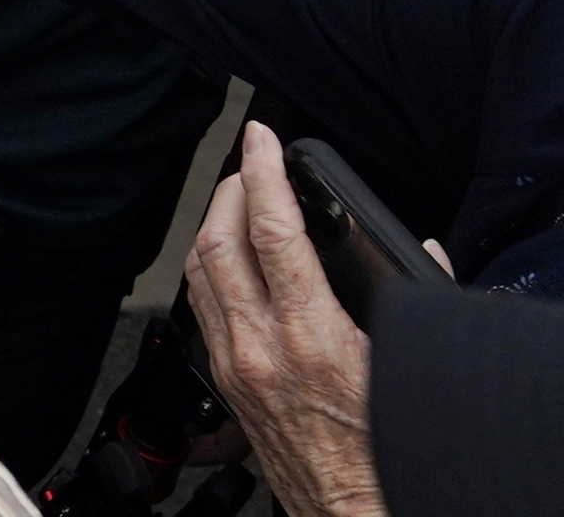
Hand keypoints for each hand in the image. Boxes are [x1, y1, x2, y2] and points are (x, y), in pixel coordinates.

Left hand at [188, 121, 415, 516]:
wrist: (352, 511)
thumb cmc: (384, 450)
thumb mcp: (407, 365)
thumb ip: (412, 299)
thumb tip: (420, 251)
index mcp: (311, 339)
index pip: (272, 232)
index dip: (262, 174)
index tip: (262, 139)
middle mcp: (260, 349)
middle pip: (217, 242)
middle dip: (228, 190)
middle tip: (248, 164)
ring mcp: (234, 365)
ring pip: (198, 271)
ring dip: (212, 225)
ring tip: (235, 199)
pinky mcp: (225, 382)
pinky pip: (200, 306)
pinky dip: (208, 268)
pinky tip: (225, 256)